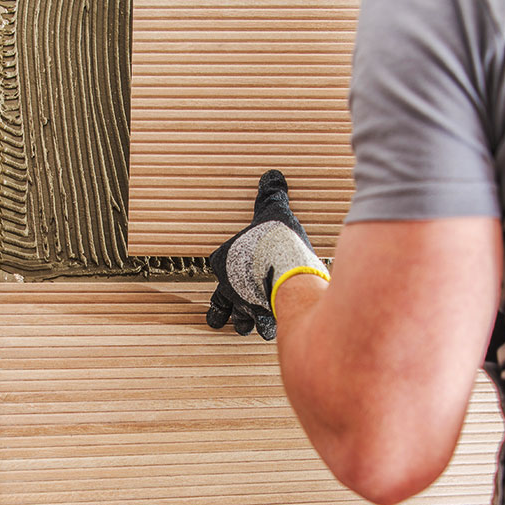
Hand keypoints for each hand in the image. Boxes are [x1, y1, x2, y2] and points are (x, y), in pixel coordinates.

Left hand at [206, 170, 328, 339]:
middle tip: (232, 314)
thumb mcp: (271, 210)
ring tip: (255, 325)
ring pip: (241, 321)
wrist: (286, 267)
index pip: (218, 267)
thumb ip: (271, 195)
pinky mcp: (265, 318)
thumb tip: (273, 175)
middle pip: (221, 304)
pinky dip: (271, 328)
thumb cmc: (272, 239)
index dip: (225, 270)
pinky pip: (266, 328)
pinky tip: (279, 327)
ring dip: (247, 322)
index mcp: (222, 262)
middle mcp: (229, 288)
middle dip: (227, 310)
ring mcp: (245, 305)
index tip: (236, 270)